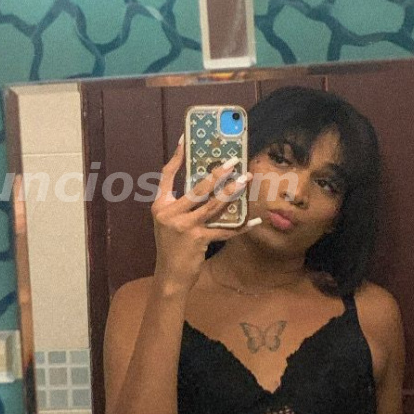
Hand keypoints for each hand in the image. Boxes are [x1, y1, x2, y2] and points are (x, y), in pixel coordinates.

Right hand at [151, 135, 260, 293]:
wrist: (169, 275)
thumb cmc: (172, 246)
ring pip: (213, 204)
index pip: (167, 175)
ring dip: (232, 191)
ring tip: (245, 179)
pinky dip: (240, 226)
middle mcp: (170, 213)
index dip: (177, 156)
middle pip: (197, 188)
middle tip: (233, 161)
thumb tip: (207, 185)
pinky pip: (224, 229)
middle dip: (218, 173)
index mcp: (160, 205)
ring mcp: (184, 227)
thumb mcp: (169, 222)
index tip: (185, 139)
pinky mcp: (198, 239)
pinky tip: (254, 220)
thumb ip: (182, 205)